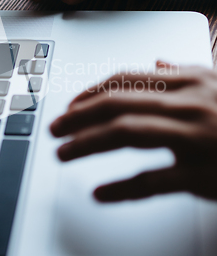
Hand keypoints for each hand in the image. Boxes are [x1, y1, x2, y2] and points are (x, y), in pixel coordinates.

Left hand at [50, 62, 216, 201]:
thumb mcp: (216, 83)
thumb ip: (183, 72)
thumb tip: (156, 62)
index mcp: (189, 81)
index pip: (125, 79)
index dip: (90, 92)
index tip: (69, 105)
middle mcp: (188, 105)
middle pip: (118, 104)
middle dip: (78, 116)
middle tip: (54, 128)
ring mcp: (194, 139)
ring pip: (127, 134)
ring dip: (87, 144)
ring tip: (63, 153)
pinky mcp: (201, 174)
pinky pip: (153, 181)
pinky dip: (122, 189)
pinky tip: (100, 193)